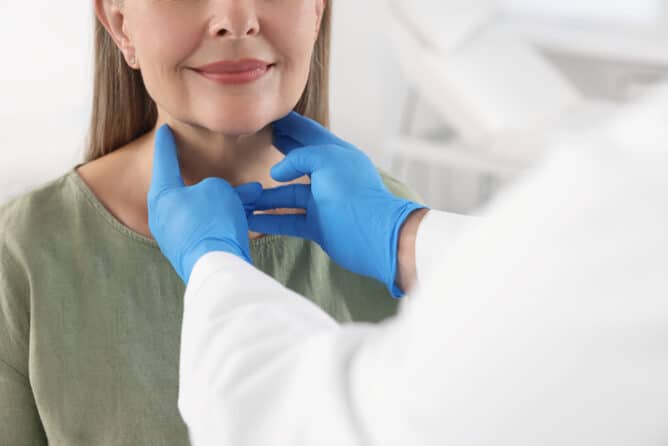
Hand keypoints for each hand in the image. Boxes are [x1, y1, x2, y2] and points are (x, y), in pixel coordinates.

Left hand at [148, 125, 261, 282]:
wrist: (217, 266)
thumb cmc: (212, 221)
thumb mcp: (217, 189)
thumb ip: (215, 185)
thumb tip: (220, 196)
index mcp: (162, 195)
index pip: (164, 160)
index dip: (166, 143)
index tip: (163, 130)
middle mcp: (163, 216)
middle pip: (189, 189)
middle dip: (216, 182)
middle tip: (227, 167)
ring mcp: (175, 237)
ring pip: (204, 209)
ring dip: (228, 201)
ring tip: (255, 195)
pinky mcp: (191, 252)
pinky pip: (209, 227)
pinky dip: (226, 218)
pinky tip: (248, 215)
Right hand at [249, 112, 426, 296]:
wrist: (374, 235)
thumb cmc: (354, 193)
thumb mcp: (326, 160)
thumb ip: (298, 158)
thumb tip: (276, 173)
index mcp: (335, 154)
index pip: (308, 133)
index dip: (288, 124)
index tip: (269, 116)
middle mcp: (328, 177)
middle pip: (295, 162)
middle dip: (274, 154)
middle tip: (251, 143)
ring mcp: (323, 202)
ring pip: (287, 195)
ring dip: (264, 197)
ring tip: (240, 195)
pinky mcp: (318, 226)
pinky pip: (288, 220)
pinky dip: (269, 220)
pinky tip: (251, 219)